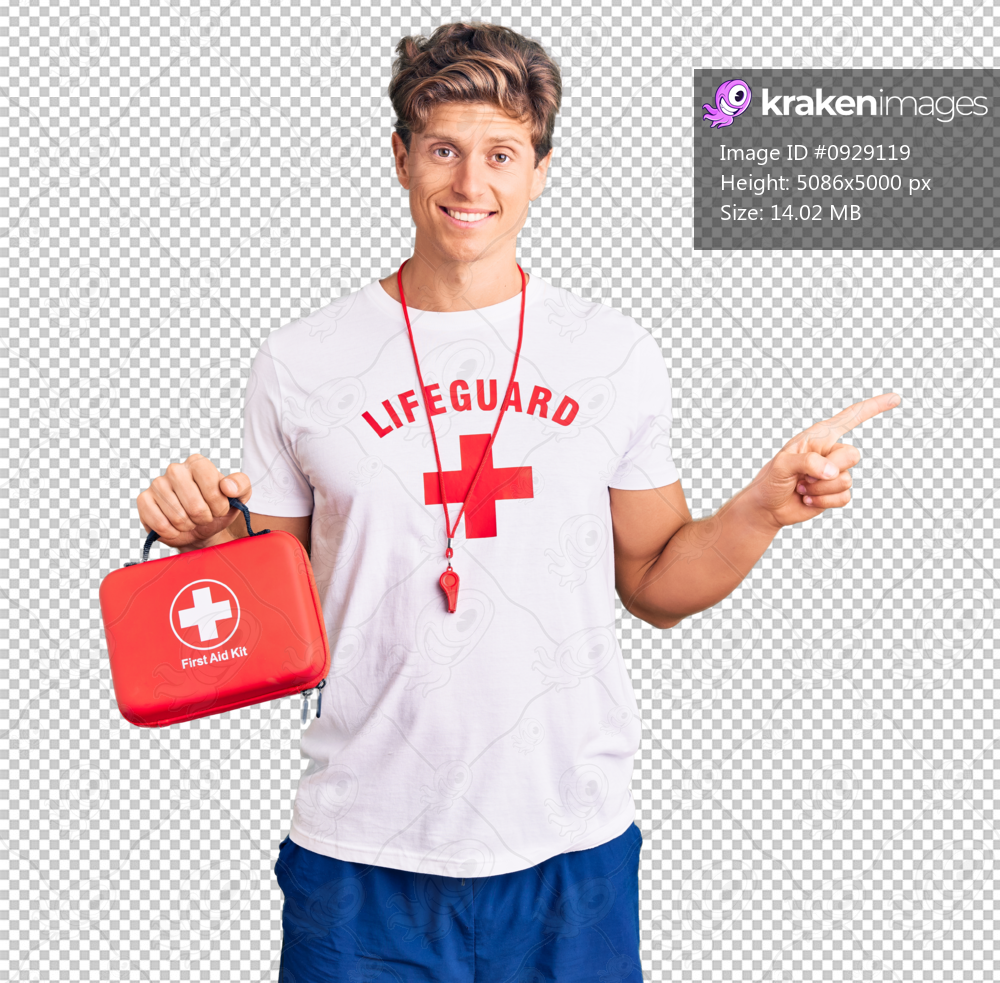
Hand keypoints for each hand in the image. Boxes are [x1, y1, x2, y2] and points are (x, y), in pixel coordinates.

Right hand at [136, 453, 251, 549]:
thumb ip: (241, 485)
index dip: (218, 503)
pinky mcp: (144, 500)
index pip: (211, 484)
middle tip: (204, 517)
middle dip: (204, 517)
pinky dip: (172, 532)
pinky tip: (176, 527)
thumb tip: (227, 486)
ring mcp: (157, 484)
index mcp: (198, 464)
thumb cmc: (218, 509)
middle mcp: (176, 470)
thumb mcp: (239, 497)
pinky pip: (159, 523)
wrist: (201, 528)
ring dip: (188, 526)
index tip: (220, 508)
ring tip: (191, 521)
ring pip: (177, 516)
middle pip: (194, 504)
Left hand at [744, 393, 900, 529]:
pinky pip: (844, 497)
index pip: (850, 417)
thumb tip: (833, 471)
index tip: (895, 398)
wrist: (768, 506)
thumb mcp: (782, 465)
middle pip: (853, 454)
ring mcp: (835, 473)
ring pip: (846, 479)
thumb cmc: (771, 480)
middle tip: (804, 475)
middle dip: (829, 468)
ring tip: (801, 487)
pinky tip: (807, 499)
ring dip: (820, 488)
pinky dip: (823, 501)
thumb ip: (807, 462)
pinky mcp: (836, 492)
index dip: (874, 407)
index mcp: (818, 436)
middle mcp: (830, 452)